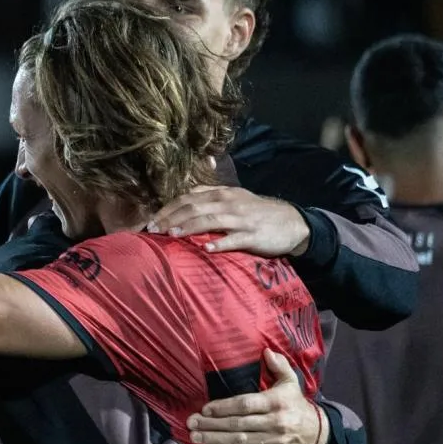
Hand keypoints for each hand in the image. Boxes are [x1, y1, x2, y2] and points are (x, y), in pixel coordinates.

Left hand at [148, 186, 310, 256]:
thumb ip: (209, 196)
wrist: (291, 222)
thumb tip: (184, 197)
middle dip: (171, 218)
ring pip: (210, 220)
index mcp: (222, 194)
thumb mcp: (234, 198)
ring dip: (189, 227)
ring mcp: (241, 219)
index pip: (189, 198)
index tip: (151, 221)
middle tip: (152, 230)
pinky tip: (206, 249)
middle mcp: (229, 203)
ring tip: (171, 235)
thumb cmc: (257, 212)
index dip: (168, 209)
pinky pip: (234, 239)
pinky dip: (219, 244)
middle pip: (194, 208)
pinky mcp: (252, 236)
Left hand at [187, 350, 326, 443]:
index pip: (245, 404)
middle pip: (238, 424)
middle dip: (212, 424)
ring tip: (194, 436)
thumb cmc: (296, 405)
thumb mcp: (291, 382)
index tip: (204, 408)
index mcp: (277, 402)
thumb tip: (266, 351)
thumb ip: (279, 366)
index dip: (223, 407)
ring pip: (238, 442)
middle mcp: (275, 422)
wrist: (317, 435)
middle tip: (191, 422)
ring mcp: (273, 441)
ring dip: (214, 440)